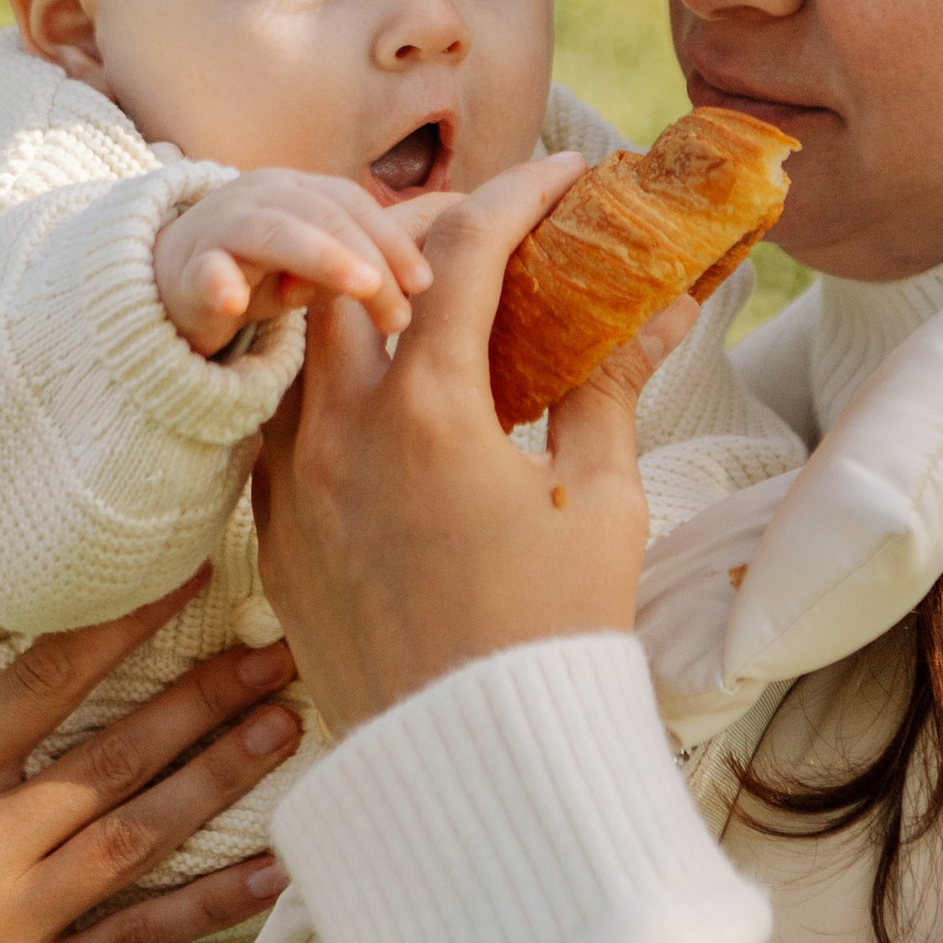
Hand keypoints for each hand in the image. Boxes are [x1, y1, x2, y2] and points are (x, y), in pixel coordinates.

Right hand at [0, 567, 299, 942]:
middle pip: (107, 760)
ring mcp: (7, 931)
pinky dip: (211, 905)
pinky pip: (140, 940)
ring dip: (219, 780)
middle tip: (275, 651)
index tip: (186, 580)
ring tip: (285, 727)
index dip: (115, 629)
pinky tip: (274, 870)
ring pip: (135, 839)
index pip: (32, 689)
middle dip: (199, 700)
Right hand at [156, 168, 442, 353]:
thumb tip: (416, 288)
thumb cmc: (254, 273)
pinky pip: (204, 271)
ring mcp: (221, 226)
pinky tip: (236, 304)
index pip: (353, 205)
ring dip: (322, 257)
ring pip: (276, 232)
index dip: (391, 240)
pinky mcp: (186, 267)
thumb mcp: (309, 271)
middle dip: (371, 260)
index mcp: (298, 192)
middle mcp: (262, 196)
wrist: (164, 282)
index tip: (425, 284)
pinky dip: (220, 283)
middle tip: (402, 311)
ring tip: (361, 286)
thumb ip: (352, 269)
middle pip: (326, 217)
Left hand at [254, 154, 694, 734]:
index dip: (524, 192)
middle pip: (352, 267)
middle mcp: (340, 429)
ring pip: (300, 342)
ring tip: (426, 308)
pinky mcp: (273, 535)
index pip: (467, 248)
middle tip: (485, 234)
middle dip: (417, 232)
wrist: (474, 769)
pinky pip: (280, 424)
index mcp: (428, 409)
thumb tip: (669, 303)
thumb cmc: (553, 638)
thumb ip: (612, 384)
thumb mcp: (600, 501)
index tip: (569, 174)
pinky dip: (327, 387)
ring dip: (359, 304)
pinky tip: (383, 402)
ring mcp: (291, 482)